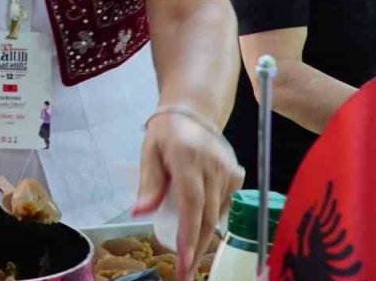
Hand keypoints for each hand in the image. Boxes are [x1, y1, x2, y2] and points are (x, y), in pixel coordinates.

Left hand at [133, 111, 242, 280]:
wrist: (194, 111)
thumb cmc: (166, 132)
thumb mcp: (149, 152)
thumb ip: (148, 183)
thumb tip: (139, 213)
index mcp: (187, 158)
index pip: (191, 203)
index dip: (189, 234)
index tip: (184, 260)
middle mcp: (213, 166)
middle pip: (206, 215)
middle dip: (196, 248)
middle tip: (185, 273)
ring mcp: (228, 171)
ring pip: (216, 214)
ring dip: (202, 238)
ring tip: (188, 260)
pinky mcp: (236, 176)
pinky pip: (223, 206)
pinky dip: (210, 220)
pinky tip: (199, 231)